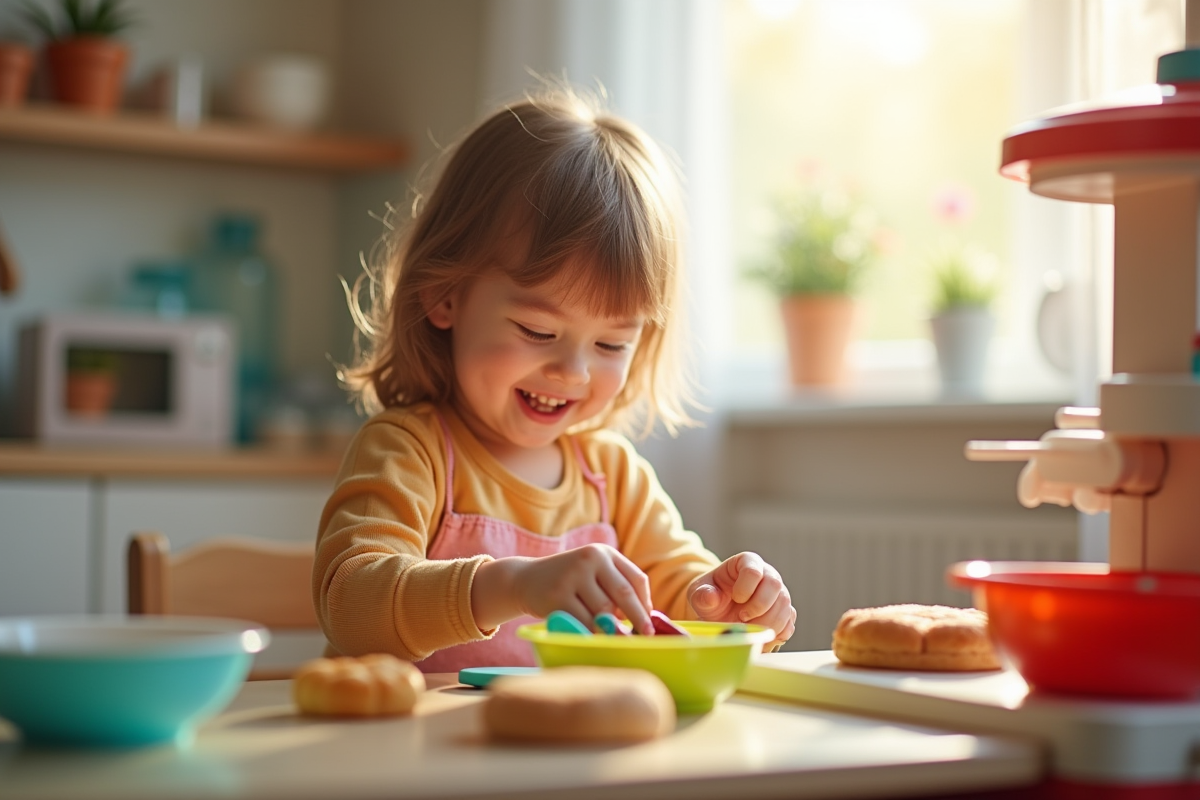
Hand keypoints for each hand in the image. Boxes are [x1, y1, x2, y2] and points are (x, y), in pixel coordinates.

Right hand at [509, 544, 654, 634]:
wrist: (525, 579)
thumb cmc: (569, 584)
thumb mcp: (593, 575)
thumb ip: (615, 590)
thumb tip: (645, 619)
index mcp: (604, 553)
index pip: (636, 579)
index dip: (646, 604)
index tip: (651, 624)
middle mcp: (590, 559)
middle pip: (623, 594)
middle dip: (637, 618)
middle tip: (646, 636)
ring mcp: (572, 575)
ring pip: (603, 611)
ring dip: (609, 627)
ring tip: (607, 633)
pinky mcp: (557, 595)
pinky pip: (583, 621)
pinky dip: (591, 632)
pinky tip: (589, 634)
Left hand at [687, 552, 795, 650]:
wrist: (721, 613)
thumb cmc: (711, 597)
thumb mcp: (699, 593)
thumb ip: (702, 594)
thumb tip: (710, 598)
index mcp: (746, 562)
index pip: (753, 571)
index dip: (744, 589)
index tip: (734, 599)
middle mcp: (767, 574)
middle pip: (775, 586)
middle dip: (758, 607)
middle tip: (741, 617)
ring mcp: (779, 594)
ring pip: (785, 606)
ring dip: (766, 623)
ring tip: (748, 628)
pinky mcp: (785, 613)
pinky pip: (788, 624)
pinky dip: (775, 634)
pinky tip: (759, 635)